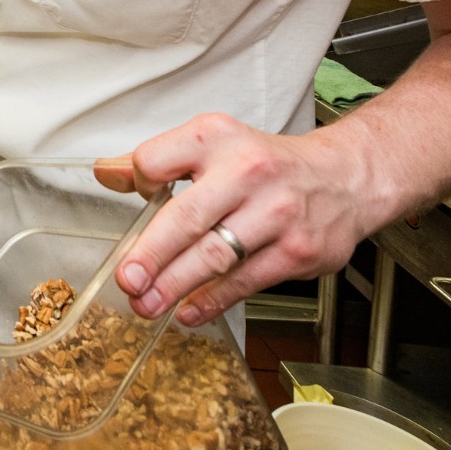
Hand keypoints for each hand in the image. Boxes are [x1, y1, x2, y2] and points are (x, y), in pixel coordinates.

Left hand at [93, 113, 374, 325]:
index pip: (157, 159)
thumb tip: (106, 173)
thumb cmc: (268, 164)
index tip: (132, 200)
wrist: (344, 178)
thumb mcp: (212, 144)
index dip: (138, 181)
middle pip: (187, 216)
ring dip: (175, 285)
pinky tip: (188, 311)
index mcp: (217, 138)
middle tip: (127, 279)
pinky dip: (212, 300)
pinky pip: (245, 281)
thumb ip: (159, 161)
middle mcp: (248, 172)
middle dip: (151, 253)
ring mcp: (276, 213)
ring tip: (146, 303)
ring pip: (216, 255)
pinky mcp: (297, 251)